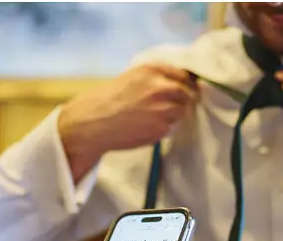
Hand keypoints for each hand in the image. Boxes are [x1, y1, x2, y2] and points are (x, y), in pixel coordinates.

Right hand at [57, 64, 198, 182]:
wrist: (94, 120)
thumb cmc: (109, 99)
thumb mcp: (131, 77)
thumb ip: (154, 78)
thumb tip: (177, 83)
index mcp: (151, 70)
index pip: (183, 75)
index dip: (187, 83)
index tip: (188, 88)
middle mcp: (160, 87)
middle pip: (187, 93)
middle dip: (185, 99)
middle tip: (179, 105)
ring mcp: (163, 109)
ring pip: (182, 112)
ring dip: (175, 115)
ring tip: (157, 116)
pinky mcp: (162, 128)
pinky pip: (172, 127)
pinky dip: (165, 127)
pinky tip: (149, 126)